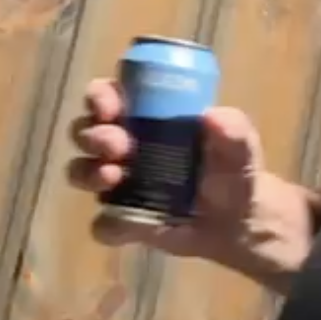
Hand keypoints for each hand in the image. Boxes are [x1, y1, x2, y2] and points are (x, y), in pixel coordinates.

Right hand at [67, 79, 315, 291]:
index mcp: (143, 116)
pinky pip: (101, 225)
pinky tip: (129, 223)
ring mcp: (119, 185)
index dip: (99, 96)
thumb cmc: (232, 168)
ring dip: (87, 173)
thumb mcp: (239, 145)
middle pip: (84, 131)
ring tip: (113, 178)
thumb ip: (233, 128)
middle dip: (93, 135)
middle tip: (119, 146)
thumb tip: (212, 116)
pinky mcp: (124, 222)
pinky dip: (109, 224)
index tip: (110, 107)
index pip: (106, 94)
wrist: (240, 220)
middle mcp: (122, 146)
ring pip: (79, 172)